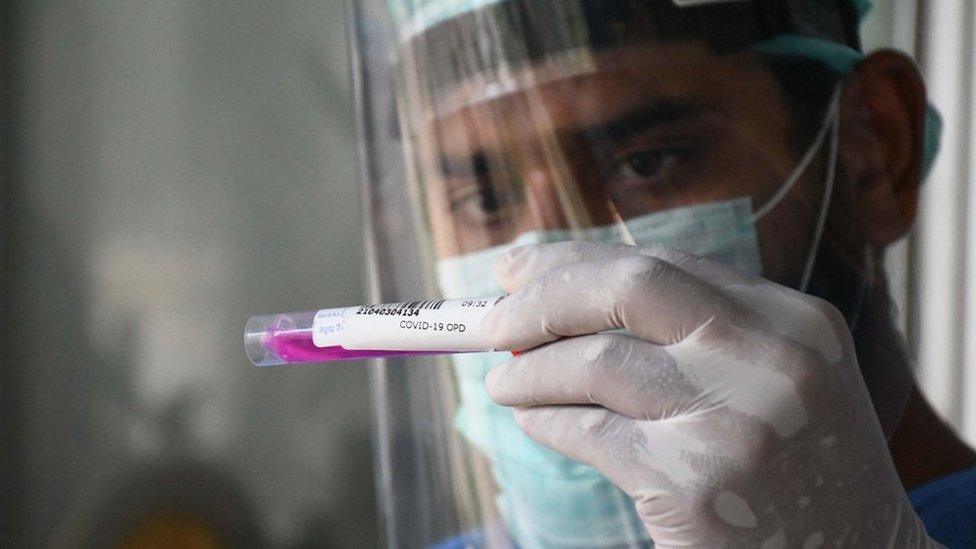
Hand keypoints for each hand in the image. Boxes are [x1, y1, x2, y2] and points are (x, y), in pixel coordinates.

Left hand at [482, 241, 935, 547]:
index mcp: (792, 321)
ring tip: (502, 381)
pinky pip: (587, 431)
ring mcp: (733, 420)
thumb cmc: (798, 471)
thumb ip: (684, 336)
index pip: (662, 264)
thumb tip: (555, 298)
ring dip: (528, 369)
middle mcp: (769, 358)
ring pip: (595, 361)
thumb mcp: (769, 382)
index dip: (576, 260)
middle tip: (491, 318)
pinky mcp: (694, 484)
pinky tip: (533, 421)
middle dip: (544, 295)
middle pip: (627, 286)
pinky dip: (545, 420)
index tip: (518, 267)